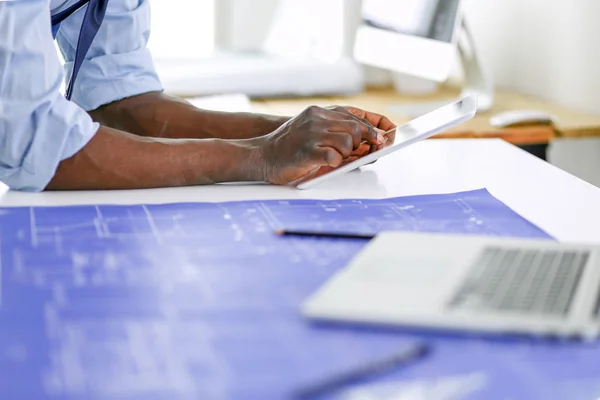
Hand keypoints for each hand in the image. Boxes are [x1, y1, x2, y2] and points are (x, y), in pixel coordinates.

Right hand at [256, 105, 387, 184]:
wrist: (260, 156)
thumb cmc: (288, 147)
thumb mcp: (311, 131)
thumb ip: (334, 132)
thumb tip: (365, 143)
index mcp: (319, 112)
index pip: (355, 117)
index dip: (374, 128)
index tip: (384, 138)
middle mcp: (316, 119)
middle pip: (355, 129)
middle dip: (366, 143)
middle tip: (369, 152)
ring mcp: (311, 134)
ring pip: (348, 142)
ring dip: (348, 154)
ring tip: (338, 159)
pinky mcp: (308, 151)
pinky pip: (334, 156)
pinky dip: (337, 162)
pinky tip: (329, 163)